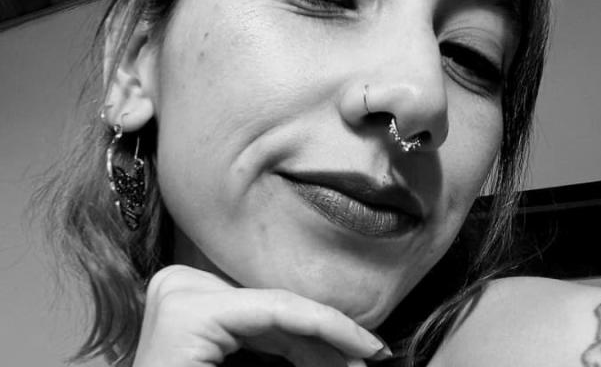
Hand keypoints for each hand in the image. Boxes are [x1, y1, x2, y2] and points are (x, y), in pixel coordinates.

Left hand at [132, 265, 390, 366]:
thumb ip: (298, 363)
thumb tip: (351, 362)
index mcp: (188, 305)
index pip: (279, 307)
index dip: (334, 328)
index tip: (374, 350)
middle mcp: (183, 285)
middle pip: (277, 309)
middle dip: (326, 339)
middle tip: (370, 358)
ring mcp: (185, 292)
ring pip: (268, 315)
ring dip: (310, 343)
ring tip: (350, 362)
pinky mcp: (191, 305)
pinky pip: (250, 322)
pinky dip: (284, 343)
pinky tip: (318, 358)